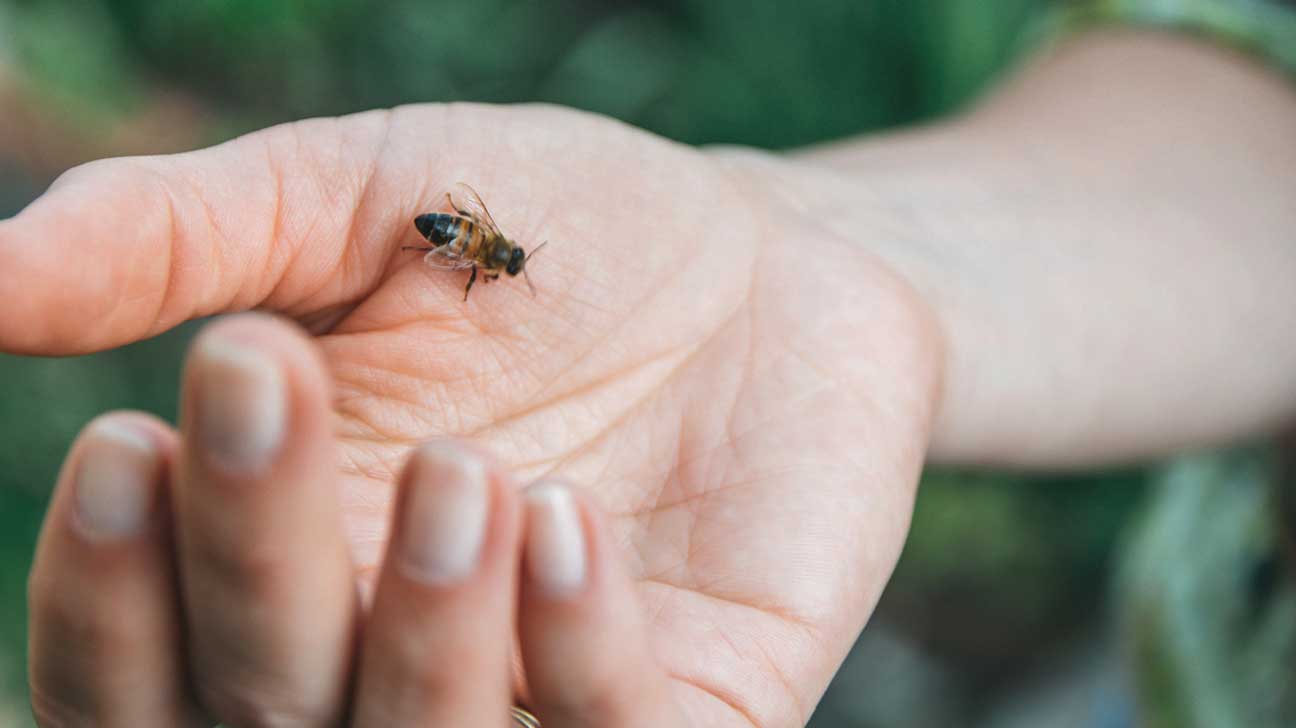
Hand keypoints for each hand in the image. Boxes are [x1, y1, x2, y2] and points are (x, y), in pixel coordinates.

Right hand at [12, 103, 941, 724]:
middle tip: (267, 379)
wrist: (763, 254)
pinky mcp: (703, 701)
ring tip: (462, 465)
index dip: (110, 597)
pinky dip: (573, 654)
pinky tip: (563, 521)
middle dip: (253, 570)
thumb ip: (179, 238)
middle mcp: (407, 657)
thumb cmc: (546, 228)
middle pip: (271, 718)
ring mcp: (555, 691)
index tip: (132, 437)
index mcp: (297, 563)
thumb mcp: (353, 200)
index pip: (147, 670)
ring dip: (417, 638)